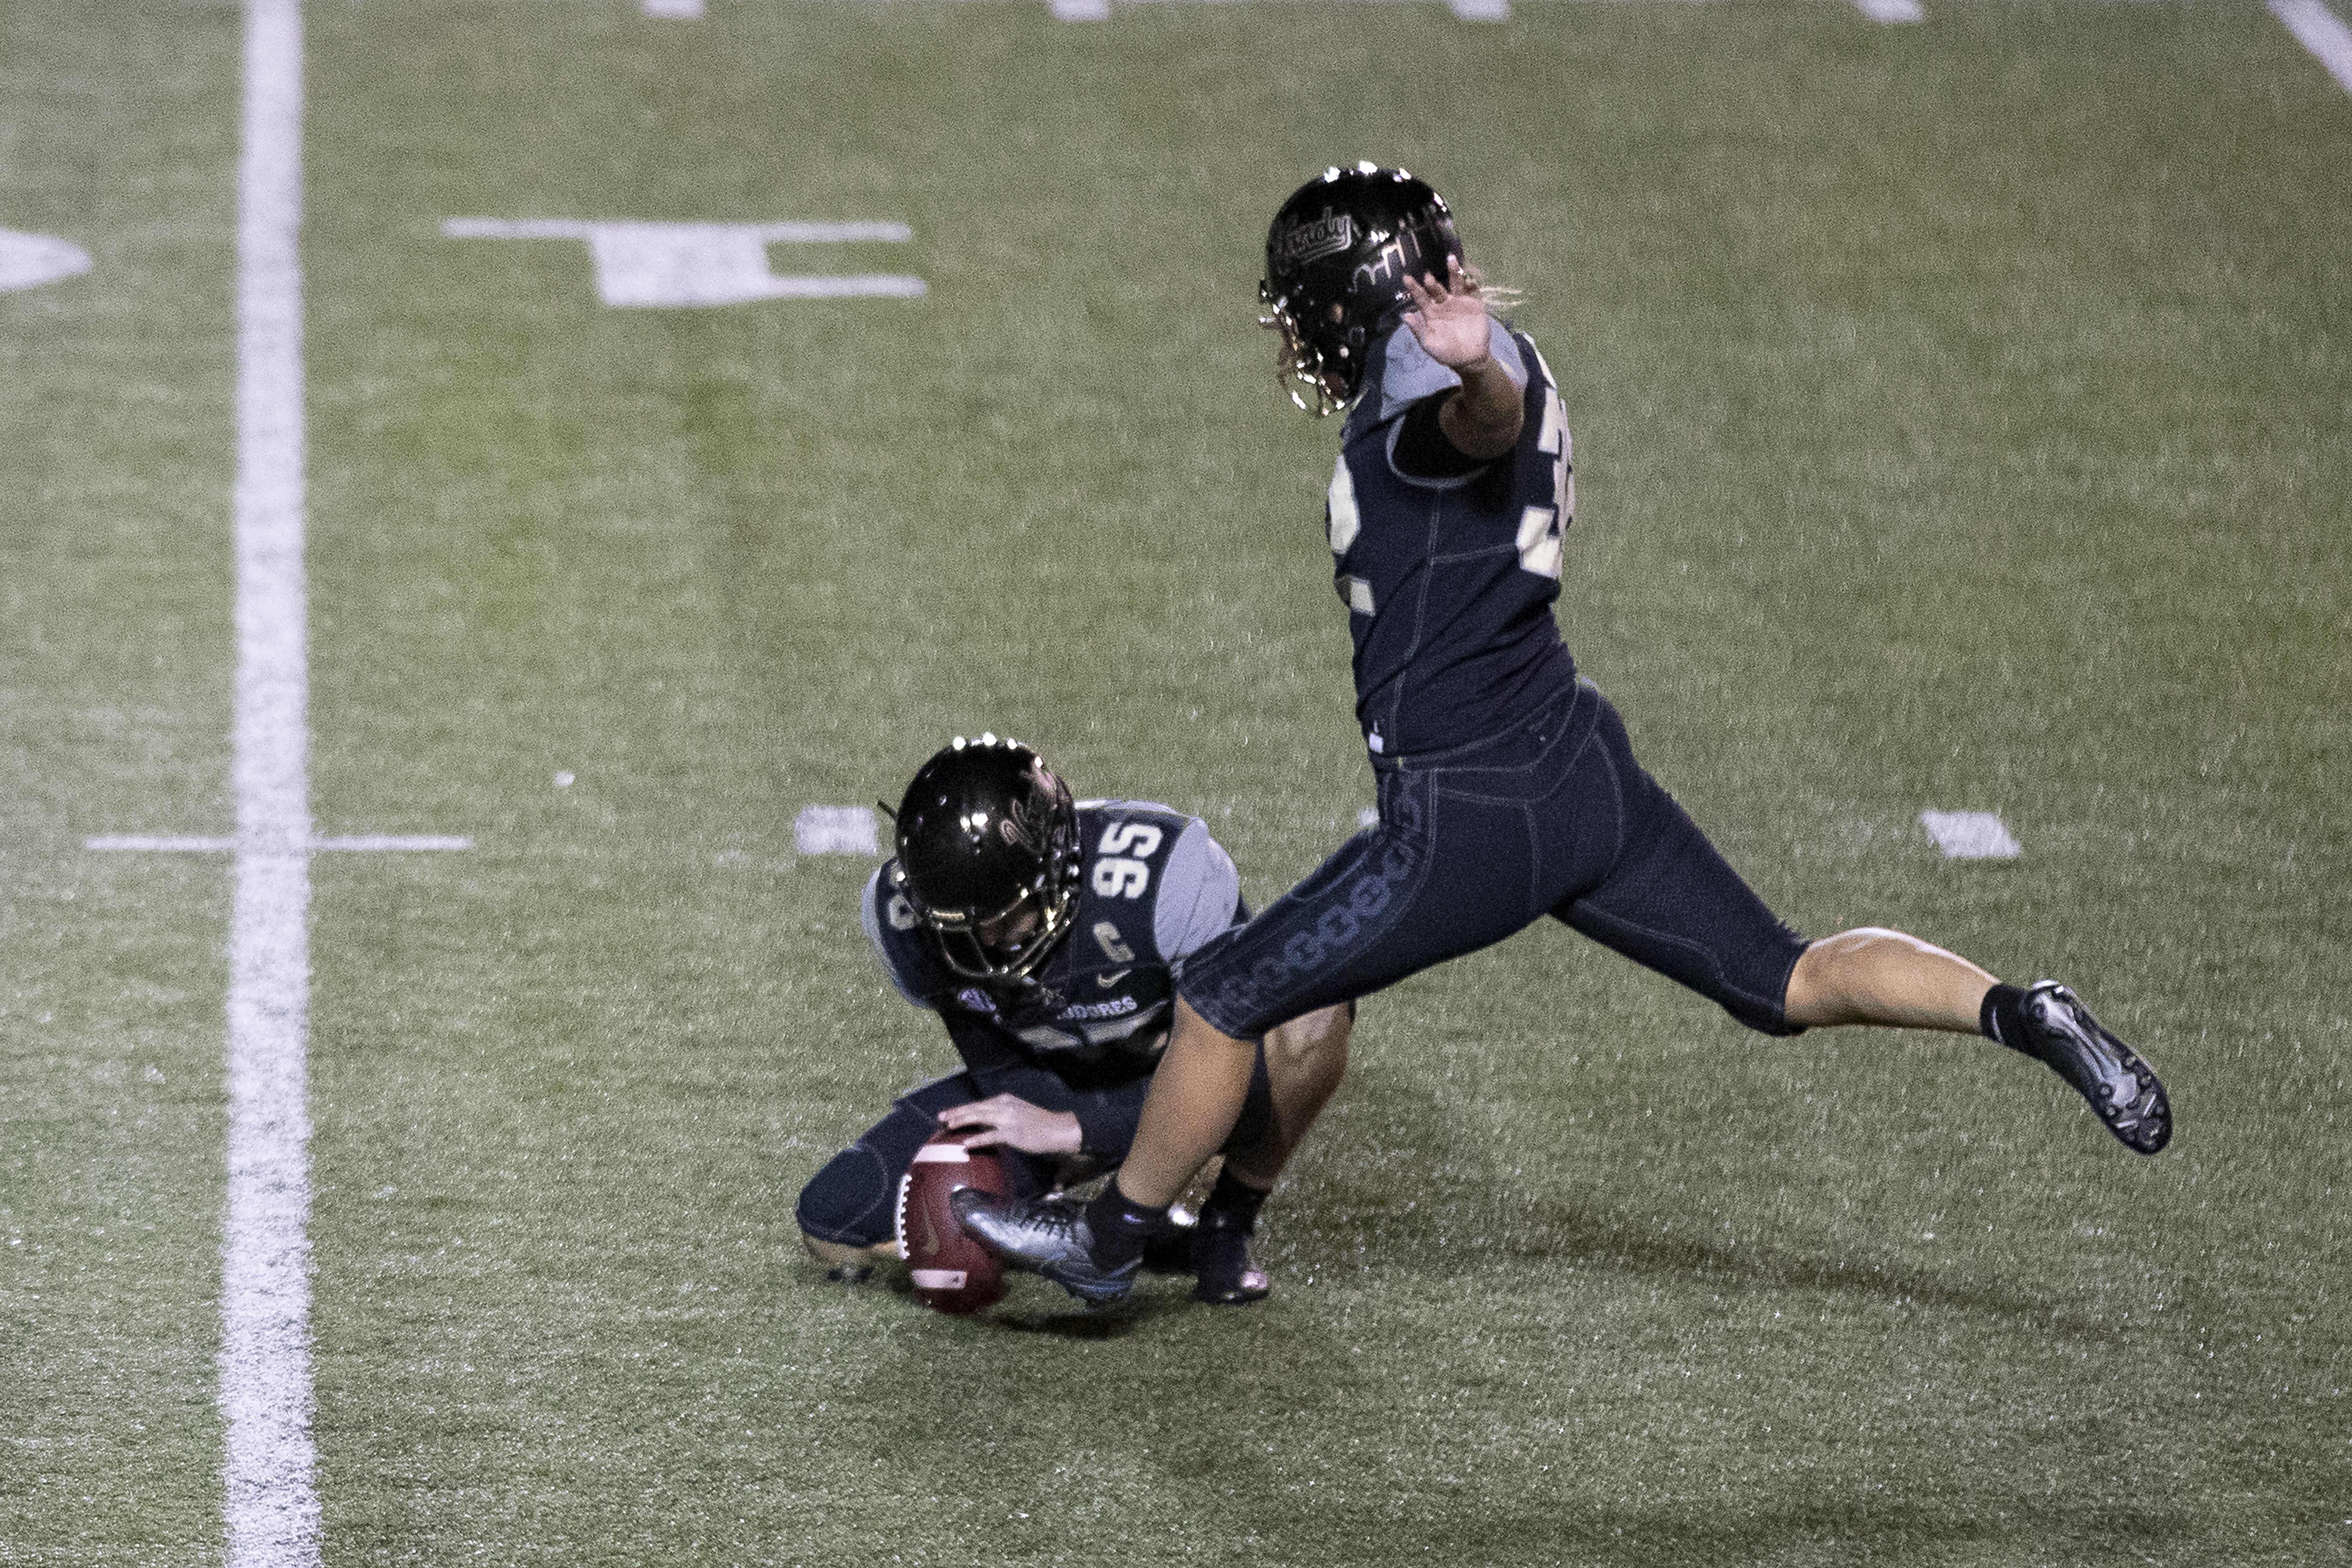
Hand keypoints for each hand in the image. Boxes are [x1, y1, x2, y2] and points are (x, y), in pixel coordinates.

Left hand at [936, 1095, 1082, 1155]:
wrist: (1059, 1129)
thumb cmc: (1041, 1124)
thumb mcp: (1019, 1113)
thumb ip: (1003, 1116)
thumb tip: (987, 1124)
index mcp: (1005, 1100)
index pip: (979, 1104)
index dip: (962, 1109)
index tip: (948, 1114)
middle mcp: (1005, 1106)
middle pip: (975, 1108)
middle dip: (956, 1112)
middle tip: (940, 1118)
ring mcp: (1009, 1119)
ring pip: (980, 1117)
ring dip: (962, 1120)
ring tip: (948, 1126)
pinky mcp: (1014, 1133)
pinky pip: (992, 1136)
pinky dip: (978, 1139)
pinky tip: (966, 1144)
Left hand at [1401, 256, 1492, 371]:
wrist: (1469, 359)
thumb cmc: (1446, 353)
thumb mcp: (1429, 344)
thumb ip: (1418, 330)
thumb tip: (1405, 315)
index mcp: (1431, 312)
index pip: (1421, 298)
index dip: (1414, 288)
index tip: (1406, 278)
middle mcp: (1444, 303)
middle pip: (1437, 289)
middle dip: (1432, 282)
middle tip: (1427, 276)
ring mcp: (1460, 302)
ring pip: (1455, 284)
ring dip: (1454, 272)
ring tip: (1451, 259)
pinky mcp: (1475, 304)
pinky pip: (1473, 291)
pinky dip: (1472, 284)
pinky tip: (1469, 279)